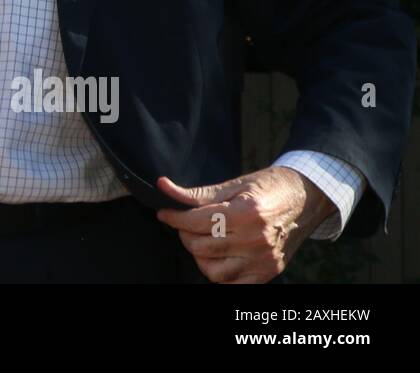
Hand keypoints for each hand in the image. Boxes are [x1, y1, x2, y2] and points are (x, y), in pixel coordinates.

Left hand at [155, 168, 334, 283]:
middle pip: (202, 247)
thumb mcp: (234, 184)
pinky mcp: (269, 272)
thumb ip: (198, 193)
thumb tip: (163, 186)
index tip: (164, 214)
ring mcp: (264, 259)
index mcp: (246, 213)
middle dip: (185, 236)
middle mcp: (256, 239)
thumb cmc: (269, 187)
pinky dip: (219, 275)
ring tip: (202, 241)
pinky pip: (234, 285)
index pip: (196, 222)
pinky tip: (217, 257)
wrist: (306, 199)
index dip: (174, 218)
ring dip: (200, 257)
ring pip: (214, 271)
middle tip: (185, 226)